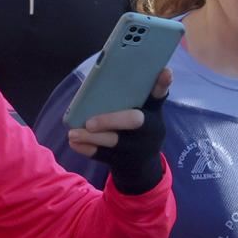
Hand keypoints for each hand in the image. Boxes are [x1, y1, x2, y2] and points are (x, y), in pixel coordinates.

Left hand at [69, 67, 173, 195]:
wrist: (143, 167)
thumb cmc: (136, 130)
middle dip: (110, 120)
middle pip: (134, 121)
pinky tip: (75, 143)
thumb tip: (97, 82)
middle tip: (89, 122)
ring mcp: (139, 148)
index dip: (162, 83)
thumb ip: (129, 99)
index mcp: (154, 111)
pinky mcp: (126, 162)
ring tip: (72, 134)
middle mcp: (151, 129)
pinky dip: (88, 149)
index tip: (165, 70)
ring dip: (92, 137)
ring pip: (115, 141)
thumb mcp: (142, 114)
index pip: (159, 94)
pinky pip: (105, 156)